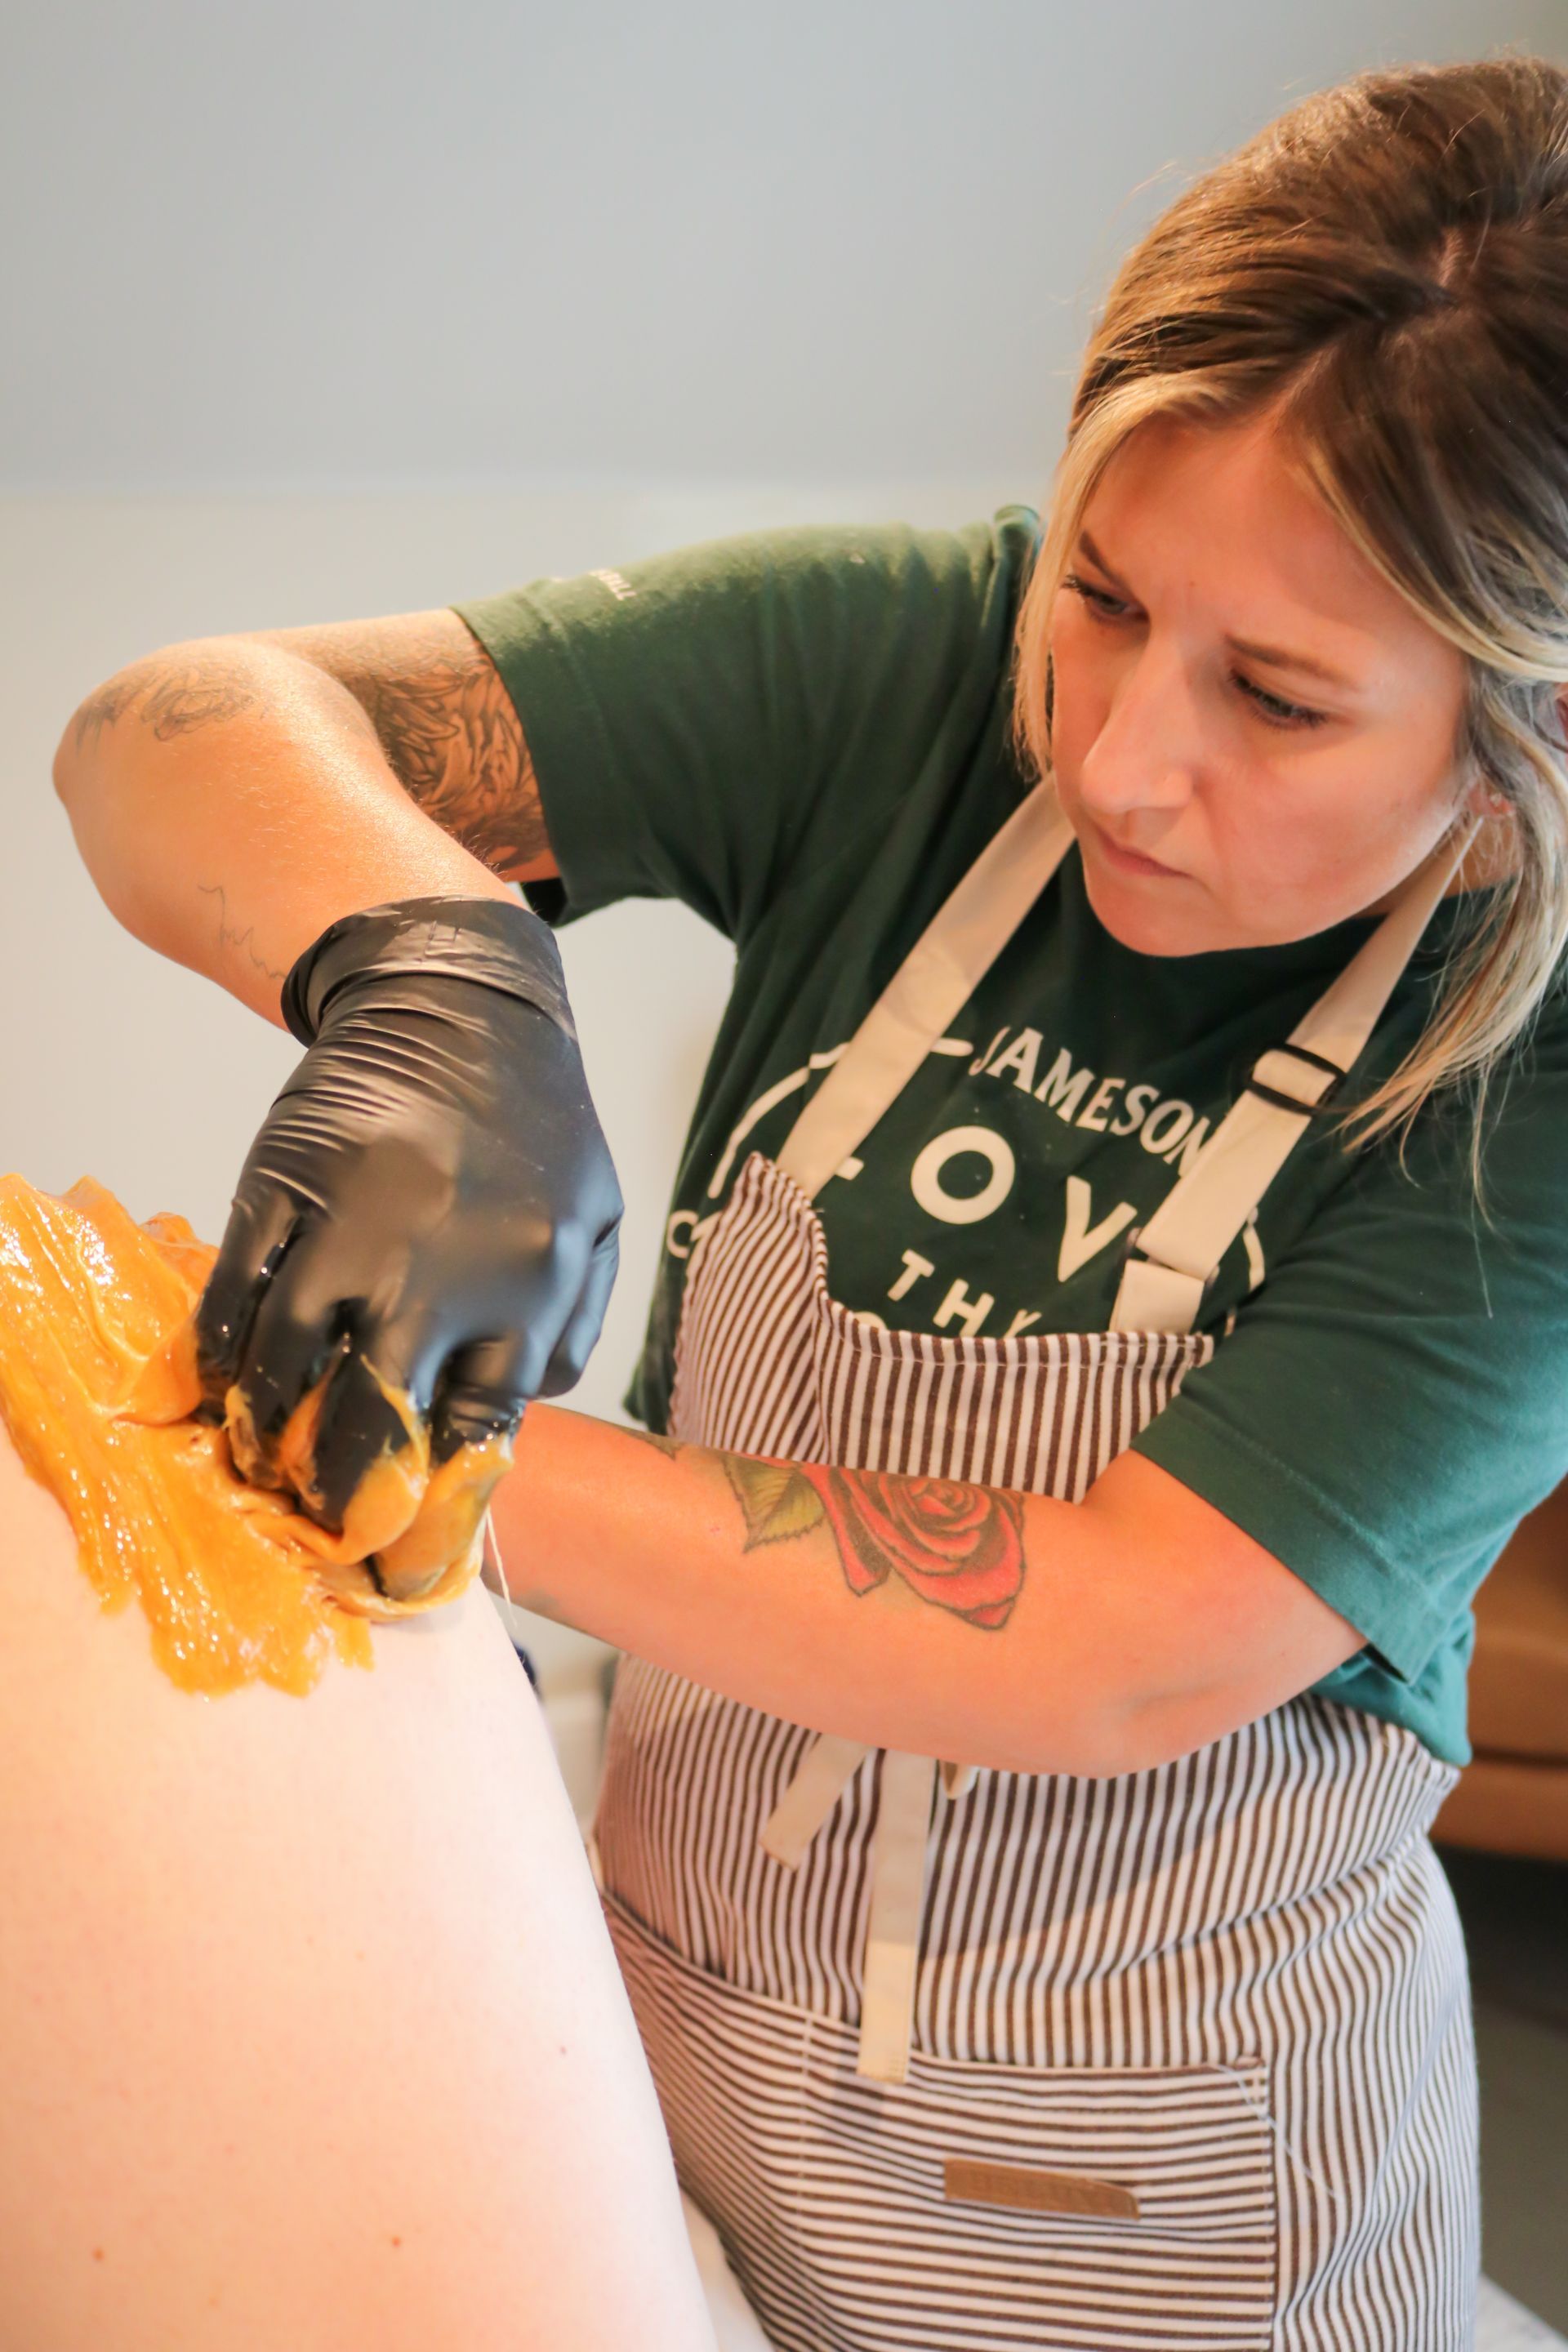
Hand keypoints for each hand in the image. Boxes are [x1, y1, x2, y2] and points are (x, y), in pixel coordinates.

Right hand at [192, 897, 621, 1585]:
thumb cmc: (536, 1124)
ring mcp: (348, 1225)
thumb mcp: (597, 1222)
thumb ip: (571, 1328)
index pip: (472, 1428)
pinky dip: (223, 1357)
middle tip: (323, 1520)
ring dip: (265, 1431)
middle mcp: (435, 1268)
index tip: (404, 1538)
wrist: (459, 1001)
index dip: (433, 1497)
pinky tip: (228, 1389)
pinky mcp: (281, 1186)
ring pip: (283, 1365)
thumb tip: (518, 1421)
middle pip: (369, 1418)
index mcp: (525, 1287)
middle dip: (340, 1489)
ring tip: (263, 1462)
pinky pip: (236, 1294)